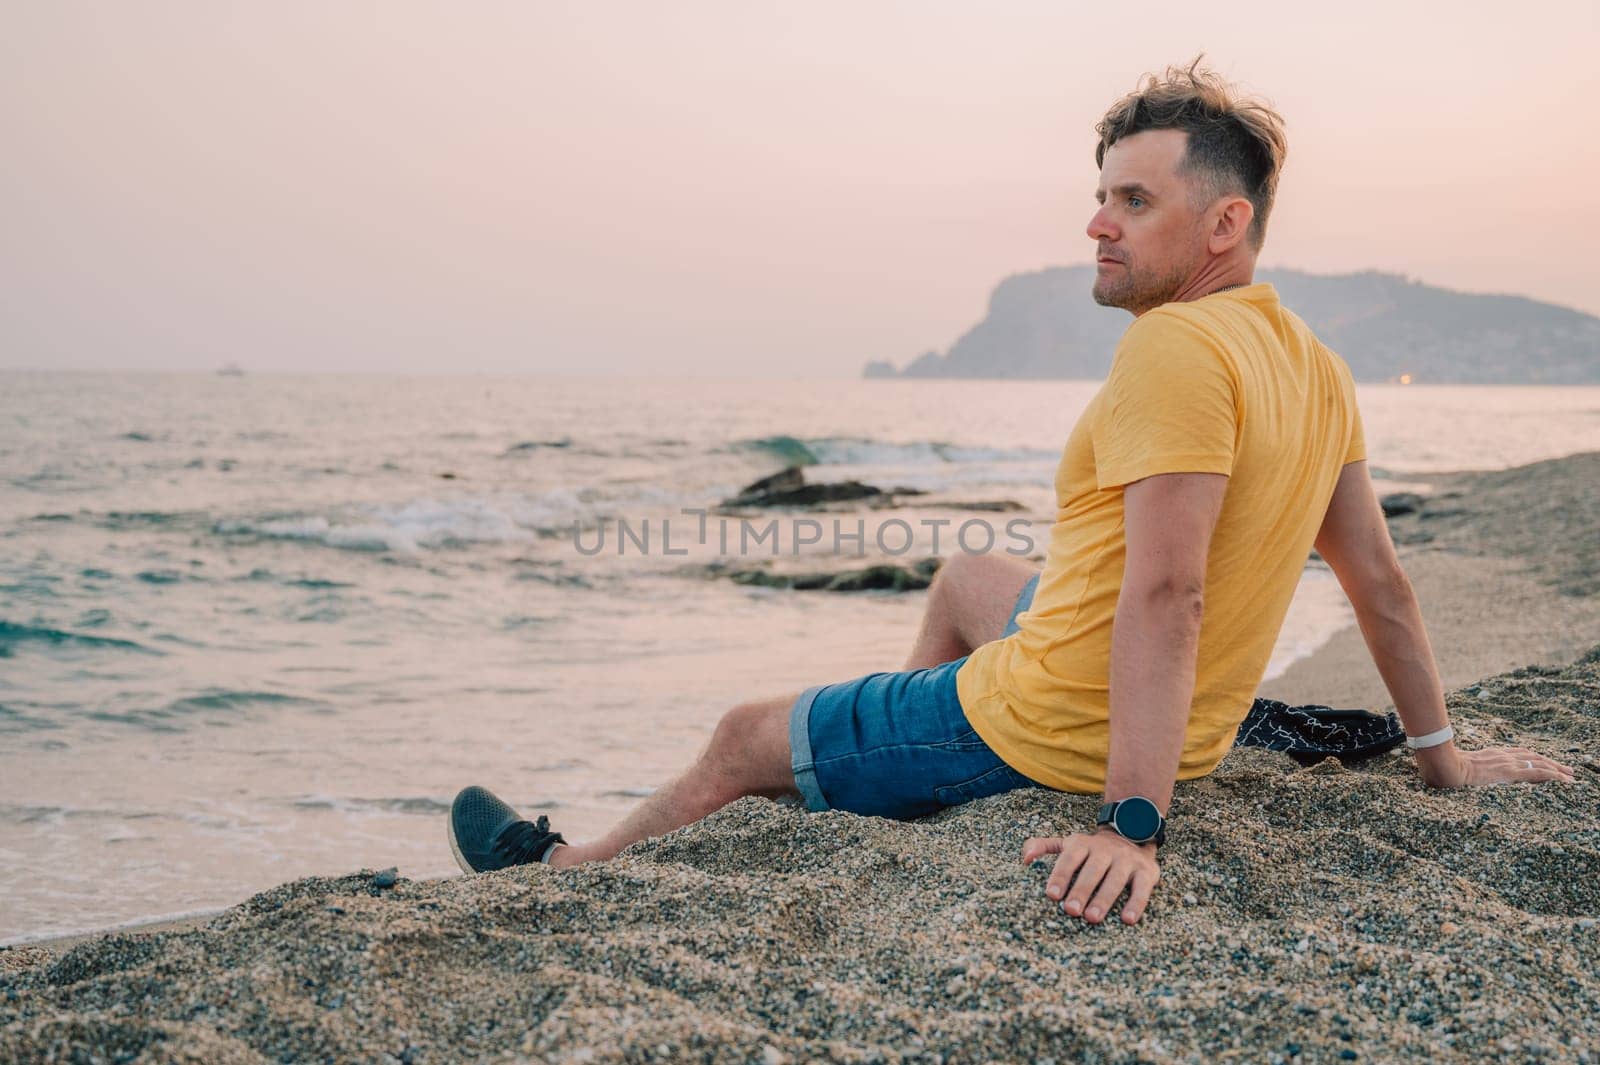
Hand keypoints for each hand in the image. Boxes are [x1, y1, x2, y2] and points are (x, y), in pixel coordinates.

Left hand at [1020, 829, 1159, 925]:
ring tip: (1092, 918)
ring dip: (1104, 899)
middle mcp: (1105, 850)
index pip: (1069, 859)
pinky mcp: (1146, 872)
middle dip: (1081, 890)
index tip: (1052, 895)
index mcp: (1082, 844)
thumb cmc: (1092, 850)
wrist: (1132, 834)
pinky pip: (1142, 888)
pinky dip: (1136, 903)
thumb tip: (1024, 859)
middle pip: (1092, 871)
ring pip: (1115, 880)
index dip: (1060, 875)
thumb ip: (1043, 847)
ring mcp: (1127, 860)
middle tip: (1071, 910)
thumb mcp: (1068, 843)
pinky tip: (1128, 919)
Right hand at [1415, 743, 1574, 787]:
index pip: (1518, 754)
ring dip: (1557, 769)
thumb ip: (1461, 769)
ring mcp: (1506, 763)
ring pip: (1539, 763)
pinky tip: (1563, 780)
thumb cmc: (1442, 767)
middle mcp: (1502, 756)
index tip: (1545, 762)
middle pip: (1532, 757)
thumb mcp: (1455, 767)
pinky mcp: (1509, 772)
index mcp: (1490, 755)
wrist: (1442, 766)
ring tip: (1571, 776)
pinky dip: (1553, 775)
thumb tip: (1451, 775)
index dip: (1533, 758)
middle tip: (1566, 769)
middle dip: (1550, 763)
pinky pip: (1536, 773)